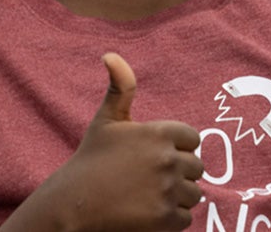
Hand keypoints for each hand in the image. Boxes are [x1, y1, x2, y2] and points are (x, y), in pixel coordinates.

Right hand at [59, 52, 203, 230]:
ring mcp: (167, 190)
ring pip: (193, 194)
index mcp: (159, 132)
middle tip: (151, 178)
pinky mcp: (165, 219)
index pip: (193, 139)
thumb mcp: (106, 120)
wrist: (74, 203)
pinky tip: (148, 212)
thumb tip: (111, 55)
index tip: (156, 155)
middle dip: (179, 173)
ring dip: (177, 196)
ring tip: (150, 195)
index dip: (177, 147)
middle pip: (196, 168)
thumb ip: (120, 87)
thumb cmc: (91, 160)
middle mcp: (168, 159)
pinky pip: (185, 218)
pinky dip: (170, 219)